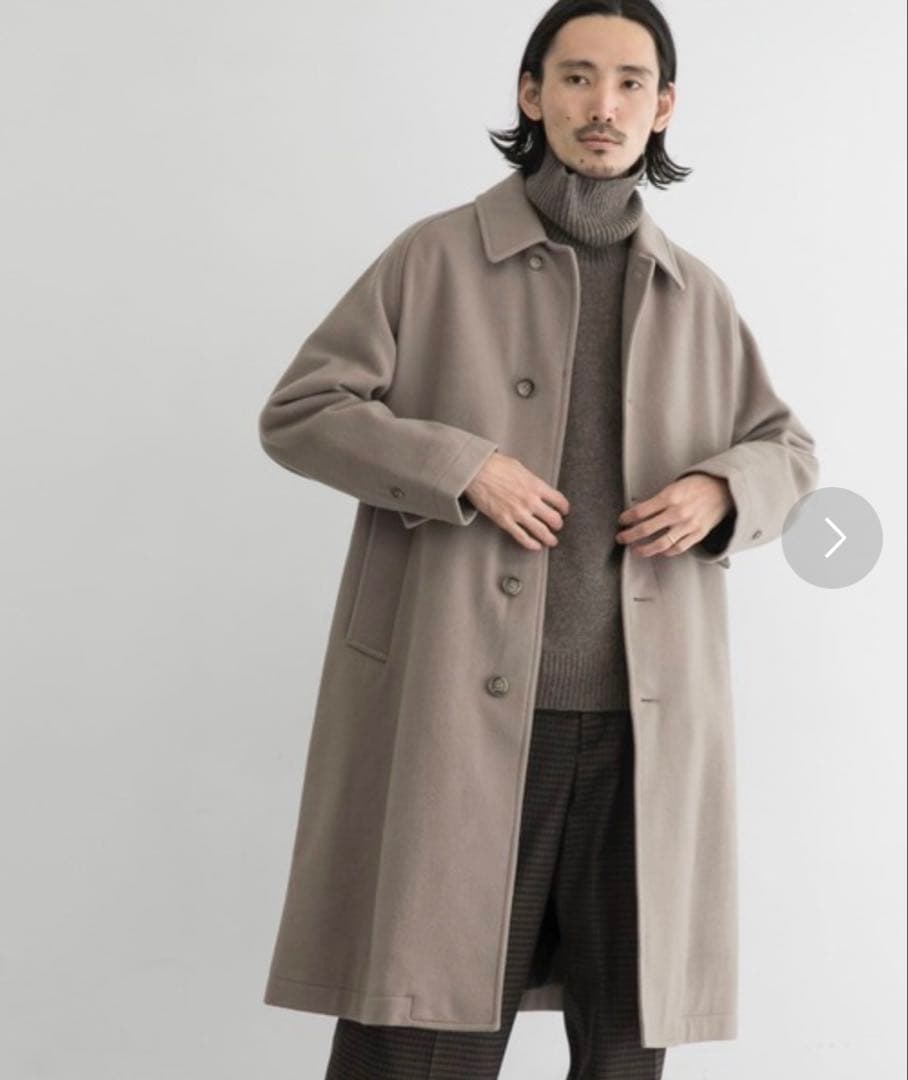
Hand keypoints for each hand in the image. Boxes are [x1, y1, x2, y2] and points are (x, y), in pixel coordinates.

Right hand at [464, 451, 570, 550]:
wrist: (476, 472)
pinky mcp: (505, 521)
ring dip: (549, 538)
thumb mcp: (520, 467)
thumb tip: (535, 486)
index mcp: (536, 485)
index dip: (564, 508)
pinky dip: (531, 544)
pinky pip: (522, 537)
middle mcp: (530, 501)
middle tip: (557, 526)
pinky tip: (536, 546)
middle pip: (554, 519)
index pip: (559, 500)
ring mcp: (518, 513)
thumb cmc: (494, 465)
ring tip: (551, 541)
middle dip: (558, 524)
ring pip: (541, 531)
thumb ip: (530, 480)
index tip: (564, 511)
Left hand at [615, 473, 732, 558]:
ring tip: (636, 550)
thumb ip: (658, 500)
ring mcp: (688, 525)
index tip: (621, 521)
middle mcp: (678, 512)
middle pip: (646, 529)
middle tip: (621, 538)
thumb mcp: (675, 486)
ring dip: (644, 549)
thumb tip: (639, 512)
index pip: (640, 511)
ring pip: (660, 544)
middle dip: (629, 535)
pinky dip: (666, 552)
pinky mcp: (698, 534)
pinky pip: (678, 548)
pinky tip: (659, 552)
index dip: (627, 518)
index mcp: (670, 497)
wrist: (724, 489)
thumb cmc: (697, 485)